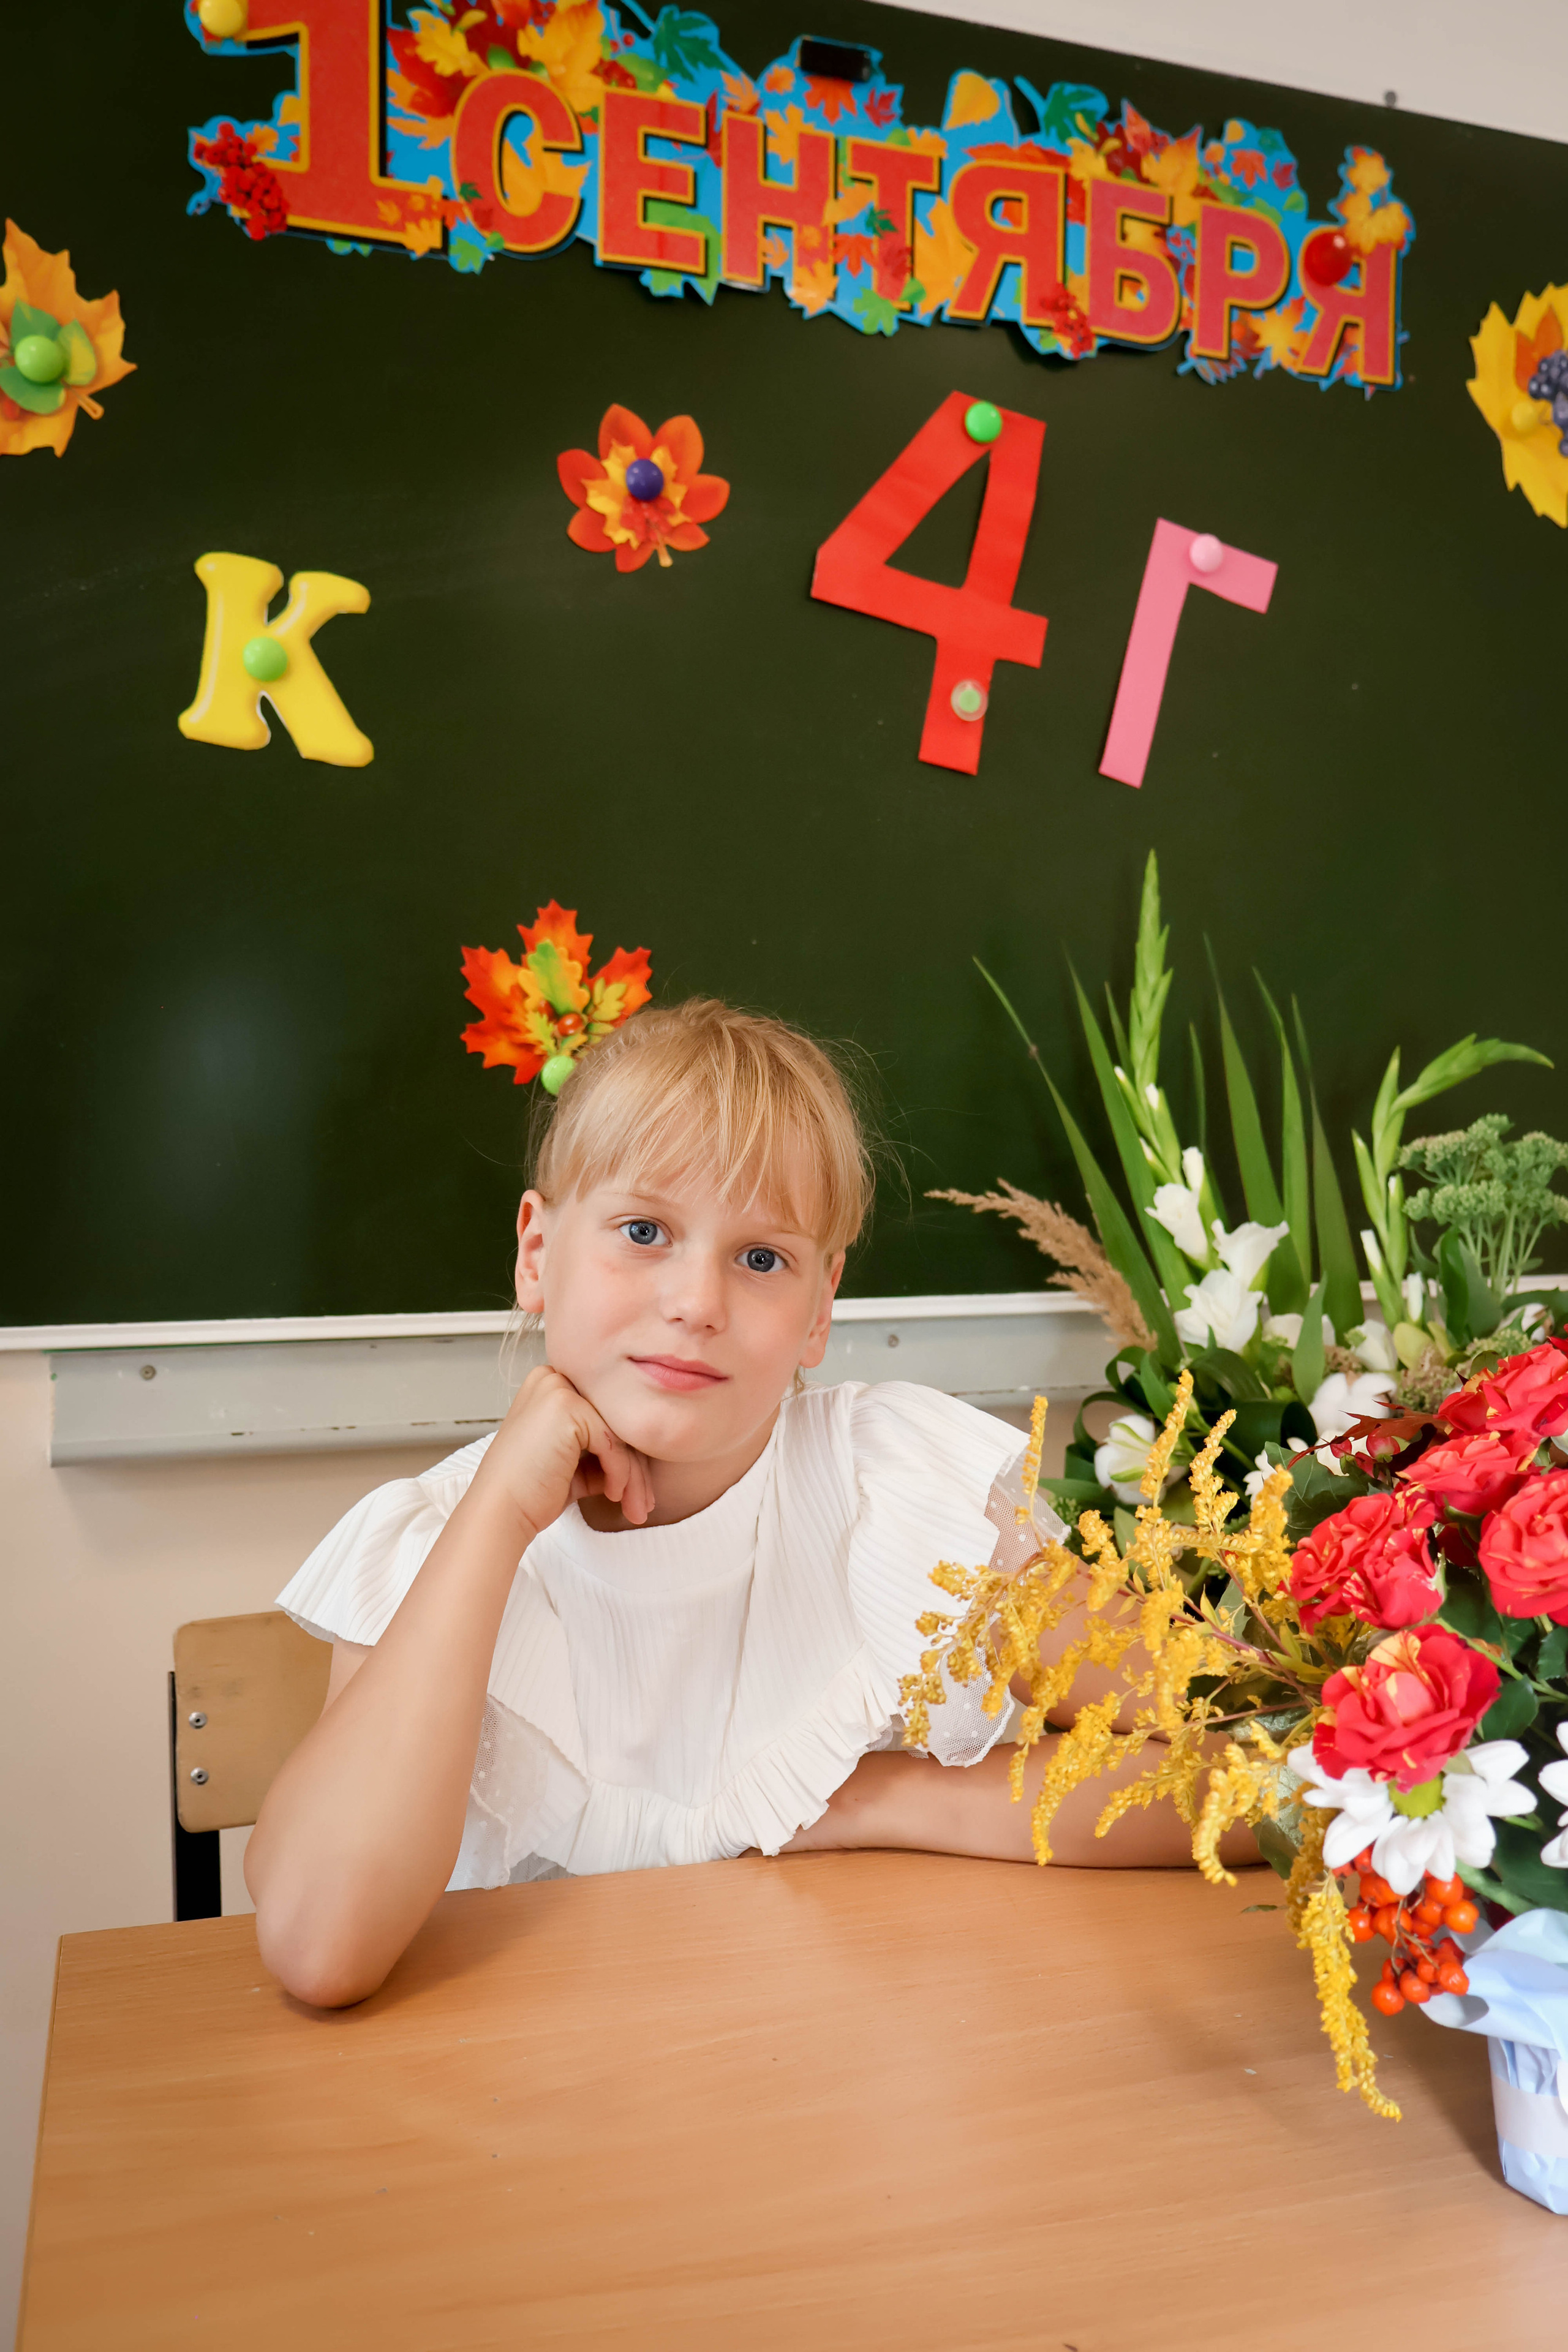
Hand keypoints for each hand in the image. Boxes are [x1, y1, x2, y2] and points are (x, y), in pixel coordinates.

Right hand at [470, 1363, 654, 1545]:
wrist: (500, 1511)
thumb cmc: (529, 1491)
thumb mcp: (572, 1462)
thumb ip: (602, 1449)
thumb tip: (640, 1458)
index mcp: (550, 1385)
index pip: (605, 1414)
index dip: (625, 1452)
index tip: (637, 1487)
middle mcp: (553, 1378)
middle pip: (615, 1421)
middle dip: (636, 1468)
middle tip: (643, 1503)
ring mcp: (559, 1389)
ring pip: (620, 1433)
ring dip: (635, 1477)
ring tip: (637, 1508)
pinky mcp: (568, 1408)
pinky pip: (614, 1443)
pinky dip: (621, 1474)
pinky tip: (613, 1494)